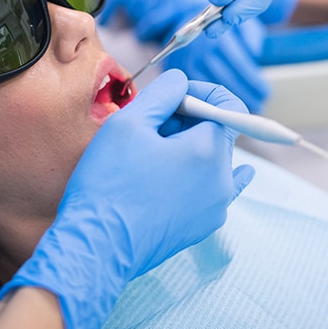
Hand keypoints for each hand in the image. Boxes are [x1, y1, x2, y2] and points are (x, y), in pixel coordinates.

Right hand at [0, 71, 253, 328]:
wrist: (98, 246)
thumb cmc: (109, 183)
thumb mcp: (130, 122)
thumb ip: (163, 92)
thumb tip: (181, 82)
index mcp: (210, 150)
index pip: (229, 106)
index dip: (202, 93)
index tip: (174, 96)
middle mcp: (222, 180)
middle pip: (219, 134)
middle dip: (191, 122)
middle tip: (152, 126)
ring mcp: (216, 208)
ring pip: (214, 163)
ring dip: (191, 150)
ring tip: (153, 156)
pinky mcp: (203, 227)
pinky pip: (211, 191)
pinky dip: (199, 177)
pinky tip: (191, 175)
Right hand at [164, 18, 269, 112]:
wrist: (191, 25)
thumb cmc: (221, 26)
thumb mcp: (240, 24)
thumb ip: (251, 35)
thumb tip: (256, 52)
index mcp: (219, 40)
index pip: (240, 65)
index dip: (254, 81)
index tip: (265, 91)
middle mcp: (204, 52)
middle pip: (228, 79)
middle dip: (246, 94)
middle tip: (261, 103)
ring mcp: (193, 63)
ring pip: (216, 87)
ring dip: (234, 99)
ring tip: (249, 105)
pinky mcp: (185, 72)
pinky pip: (202, 89)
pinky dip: (217, 98)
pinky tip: (230, 104)